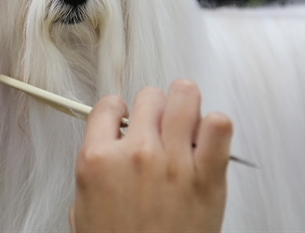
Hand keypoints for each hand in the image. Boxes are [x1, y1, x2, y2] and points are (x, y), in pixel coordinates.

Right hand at [70, 79, 231, 232]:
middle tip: (159, 126)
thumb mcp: (85, 209)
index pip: (109, 105)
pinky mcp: (207, 176)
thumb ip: (96, 167)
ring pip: (185, 96)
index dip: (119, 110)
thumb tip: (109, 143)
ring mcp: (173, 161)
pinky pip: (219, 125)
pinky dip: (216, 126)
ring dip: (185, 105)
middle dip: (154, 108)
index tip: (127, 118)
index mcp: (98, 160)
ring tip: (186, 123)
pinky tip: (208, 140)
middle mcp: (136, 154)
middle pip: (149, 95)